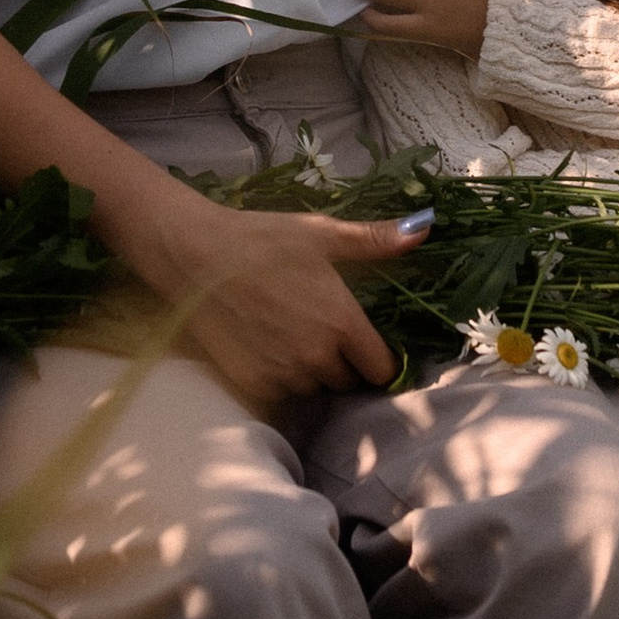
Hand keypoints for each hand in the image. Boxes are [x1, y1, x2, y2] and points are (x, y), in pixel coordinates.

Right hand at [120, 183, 427, 406]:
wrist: (193, 256)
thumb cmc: (260, 239)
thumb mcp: (321, 233)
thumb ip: (375, 240)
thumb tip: (424, 227)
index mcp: (342, 322)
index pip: (380, 368)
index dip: (376, 358)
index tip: (364, 345)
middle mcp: (317, 357)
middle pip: (345, 381)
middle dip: (340, 361)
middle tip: (317, 327)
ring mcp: (282, 374)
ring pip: (311, 387)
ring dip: (308, 370)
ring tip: (286, 331)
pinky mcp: (251, 384)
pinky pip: (279, 391)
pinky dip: (276, 375)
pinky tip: (262, 342)